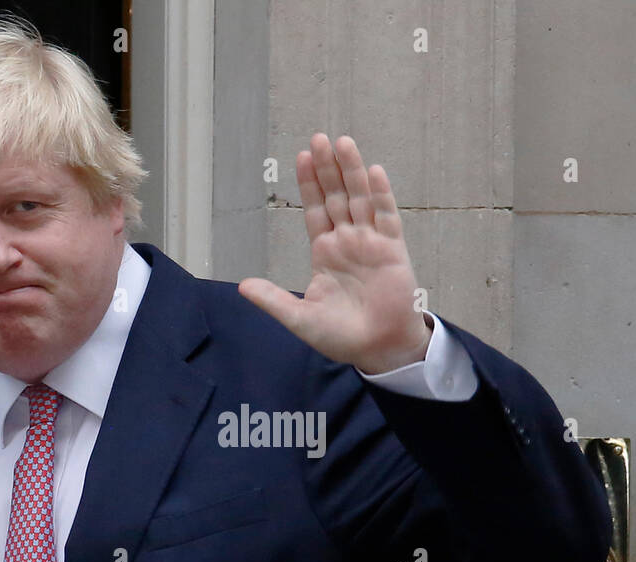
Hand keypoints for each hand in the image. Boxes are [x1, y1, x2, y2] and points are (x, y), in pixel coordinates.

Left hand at [238, 133, 430, 374]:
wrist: (378, 349)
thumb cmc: (340, 336)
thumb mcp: (300, 319)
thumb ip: (274, 300)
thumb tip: (242, 287)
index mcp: (324, 252)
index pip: (314, 210)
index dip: (308, 184)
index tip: (301, 156)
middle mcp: (347, 241)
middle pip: (336, 196)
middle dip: (327, 168)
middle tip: (318, 138)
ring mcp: (371, 242)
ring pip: (360, 198)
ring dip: (352, 171)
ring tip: (342, 142)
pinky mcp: (393, 249)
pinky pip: (387, 216)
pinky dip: (381, 195)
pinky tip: (374, 171)